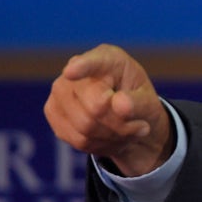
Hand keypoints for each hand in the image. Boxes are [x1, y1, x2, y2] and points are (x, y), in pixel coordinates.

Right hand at [44, 44, 173, 176]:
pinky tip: (111, 136)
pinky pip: (78, 140)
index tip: (72, 72)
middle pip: (95, 107)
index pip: (92, 62)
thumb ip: (139, 102)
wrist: (124, 117)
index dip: (81, 67)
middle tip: (141, 127)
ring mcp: (60, 91)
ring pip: (86, 127)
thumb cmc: (137, 101)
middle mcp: (76, 68)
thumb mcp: (149, 100)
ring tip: (127, 130)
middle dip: (121, 124)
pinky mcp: (53, 112)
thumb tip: (120, 105)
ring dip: (113, 136)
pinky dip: (100, 144)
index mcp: (107, 58)